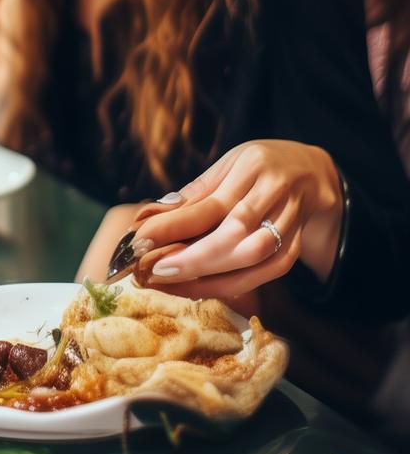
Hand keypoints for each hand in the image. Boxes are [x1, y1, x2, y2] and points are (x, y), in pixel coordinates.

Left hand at [132, 140, 342, 300]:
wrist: (311, 171)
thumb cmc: (258, 167)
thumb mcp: (226, 165)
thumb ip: (194, 193)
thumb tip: (148, 217)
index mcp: (253, 166)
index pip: (210, 203)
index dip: (174, 227)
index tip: (141, 242)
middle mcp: (276, 192)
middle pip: (235, 233)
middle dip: (192, 259)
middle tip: (155, 271)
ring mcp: (291, 220)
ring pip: (255, 257)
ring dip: (211, 278)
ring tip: (172, 283)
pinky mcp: (296, 246)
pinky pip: (267, 272)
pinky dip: (235, 284)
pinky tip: (204, 288)